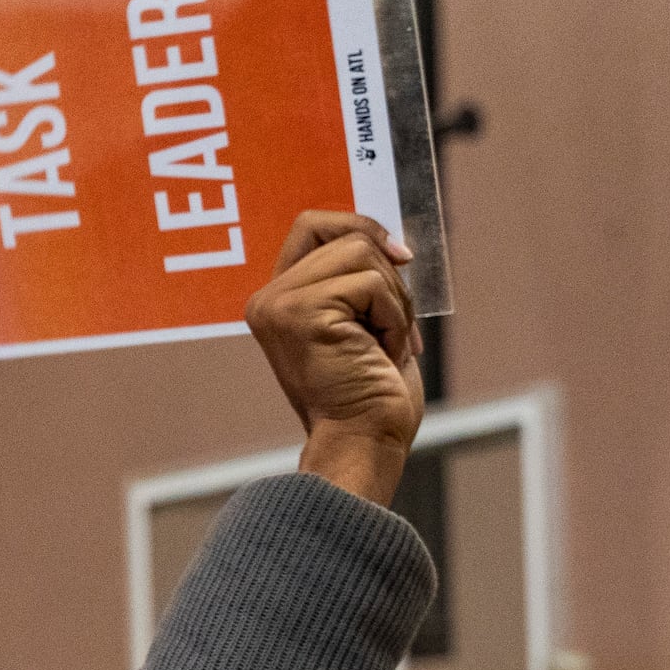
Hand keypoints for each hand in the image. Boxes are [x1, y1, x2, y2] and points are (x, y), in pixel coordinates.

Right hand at [246, 210, 421, 504]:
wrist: (365, 443)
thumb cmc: (371, 396)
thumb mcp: (365, 323)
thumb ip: (360, 278)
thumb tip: (391, 238)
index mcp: (277, 302)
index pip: (312, 225)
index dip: (359, 226)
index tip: (400, 257)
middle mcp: (268, 300)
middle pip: (346, 235)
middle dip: (389, 276)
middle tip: (397, 326)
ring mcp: (280, 305)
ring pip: (362, 253)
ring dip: (394, 302)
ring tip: (385, 347)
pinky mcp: (302, 314)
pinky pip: (371, 283)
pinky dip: (393, 318)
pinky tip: (382, 353)